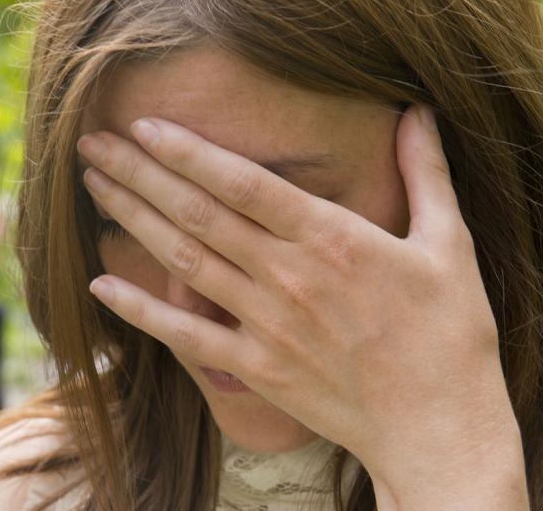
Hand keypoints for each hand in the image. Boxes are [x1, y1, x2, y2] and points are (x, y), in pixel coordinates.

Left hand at [78, 105, 525, 507]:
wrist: (439, 428)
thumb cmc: (448, 335)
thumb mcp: (448, 243)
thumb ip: (425, 174)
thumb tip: (418, 114)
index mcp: (332, 238)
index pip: (243, 182)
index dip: (188, 152)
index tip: (144, 127)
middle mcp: (288, 275)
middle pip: (198, 213)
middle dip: (140, 174)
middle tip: (93, 145)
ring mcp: (266, 323)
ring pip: (185, 262)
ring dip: (134, 221)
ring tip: (93, 188)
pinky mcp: (255, 368)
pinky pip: (186, 335)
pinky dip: (141, 311)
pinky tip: (100, 284)